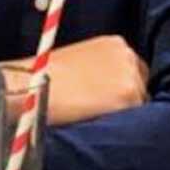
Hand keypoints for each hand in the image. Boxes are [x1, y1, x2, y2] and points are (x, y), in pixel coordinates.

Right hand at [6, 36, 148, 124]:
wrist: (28, 84)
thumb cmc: (45, 76)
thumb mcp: (78, 61)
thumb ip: (101, 71)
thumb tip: (108, 91)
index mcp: (116, 44)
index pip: (133, 72)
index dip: (120, 89)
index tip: (106, 100)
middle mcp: (128, 56)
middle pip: (141, 88)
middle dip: (126, 101)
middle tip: (99, 113)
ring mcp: (131, 76)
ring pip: (139, 105)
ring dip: (123, 114)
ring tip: (94, 119)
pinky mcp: (129, 97)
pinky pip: (134, 119)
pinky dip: (119, 126)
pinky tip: (97, 124)